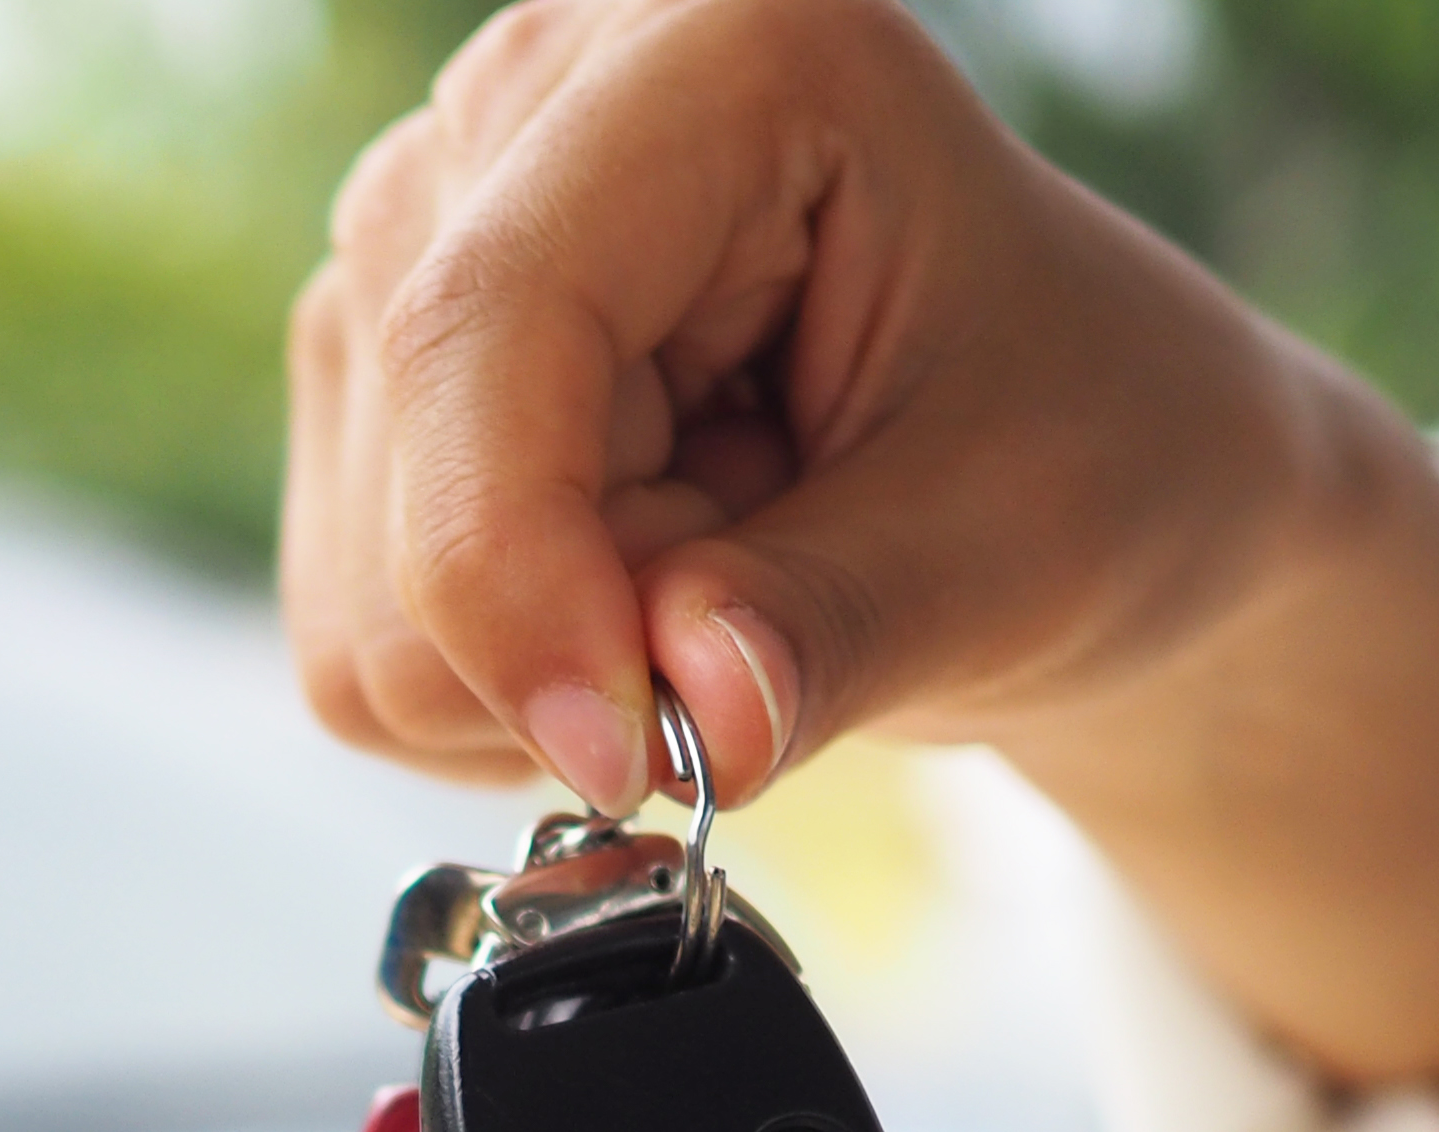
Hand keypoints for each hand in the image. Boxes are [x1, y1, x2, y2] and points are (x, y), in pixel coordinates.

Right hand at [285, 0, 1438, 1090]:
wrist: (1071, 462)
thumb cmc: (1085, 445)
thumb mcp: (1015, 545)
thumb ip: (838, 628)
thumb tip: (686, 728)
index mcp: (714, 59)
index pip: (488, 322)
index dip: (514, 567)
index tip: (621, 754)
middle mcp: (525, 108)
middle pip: (416, 468)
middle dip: (584, 629)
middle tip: (775, 605)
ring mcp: (422, 240)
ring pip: (368, 592)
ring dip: (547, 675)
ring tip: (726, 578)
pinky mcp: (371, 379)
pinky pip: (353, 647)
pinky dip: (500, 697)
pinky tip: (637, 605)